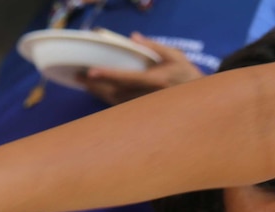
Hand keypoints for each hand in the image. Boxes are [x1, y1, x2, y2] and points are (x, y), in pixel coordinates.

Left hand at [77, 33, 203, 105]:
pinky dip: (106, 98)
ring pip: (115, 101)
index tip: (92, 72)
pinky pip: (120, 106)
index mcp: (155, 81)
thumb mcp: (175, 55)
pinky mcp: (142, 111)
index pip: (127, 78)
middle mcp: (147, 96)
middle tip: (78, 76)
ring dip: (98, 93)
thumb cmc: (185, 74)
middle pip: (115, 92)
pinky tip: (96, 91)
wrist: (197, 101)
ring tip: (82, 82)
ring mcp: (144, 106)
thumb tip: (134, 37)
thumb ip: (154, 46)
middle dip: (96, 85)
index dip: (108, 75)